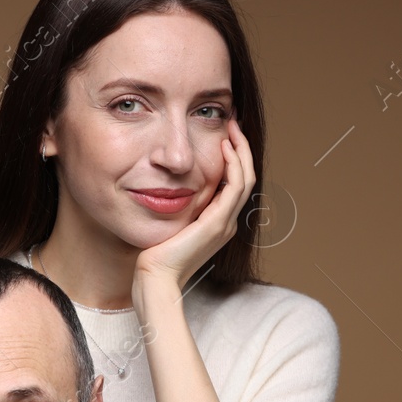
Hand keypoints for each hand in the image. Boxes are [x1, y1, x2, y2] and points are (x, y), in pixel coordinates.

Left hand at [133, 117, 256, 292]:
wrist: (155, 278)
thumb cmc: (155, 255)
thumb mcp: (169, 224)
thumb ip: (177, 207)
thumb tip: (168, 185)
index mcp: (218, 223)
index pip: (234, 184)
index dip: (234, 157)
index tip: (225, 135)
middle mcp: (226, 222)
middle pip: (245, 177)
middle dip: (242, 148)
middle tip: (234, 123)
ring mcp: (224, 223)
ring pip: (246, 179)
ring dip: (241, 150)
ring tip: (233, 128)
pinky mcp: (217, 223)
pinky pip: (235, 187)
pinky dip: (234, 164)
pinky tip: (225, 147)